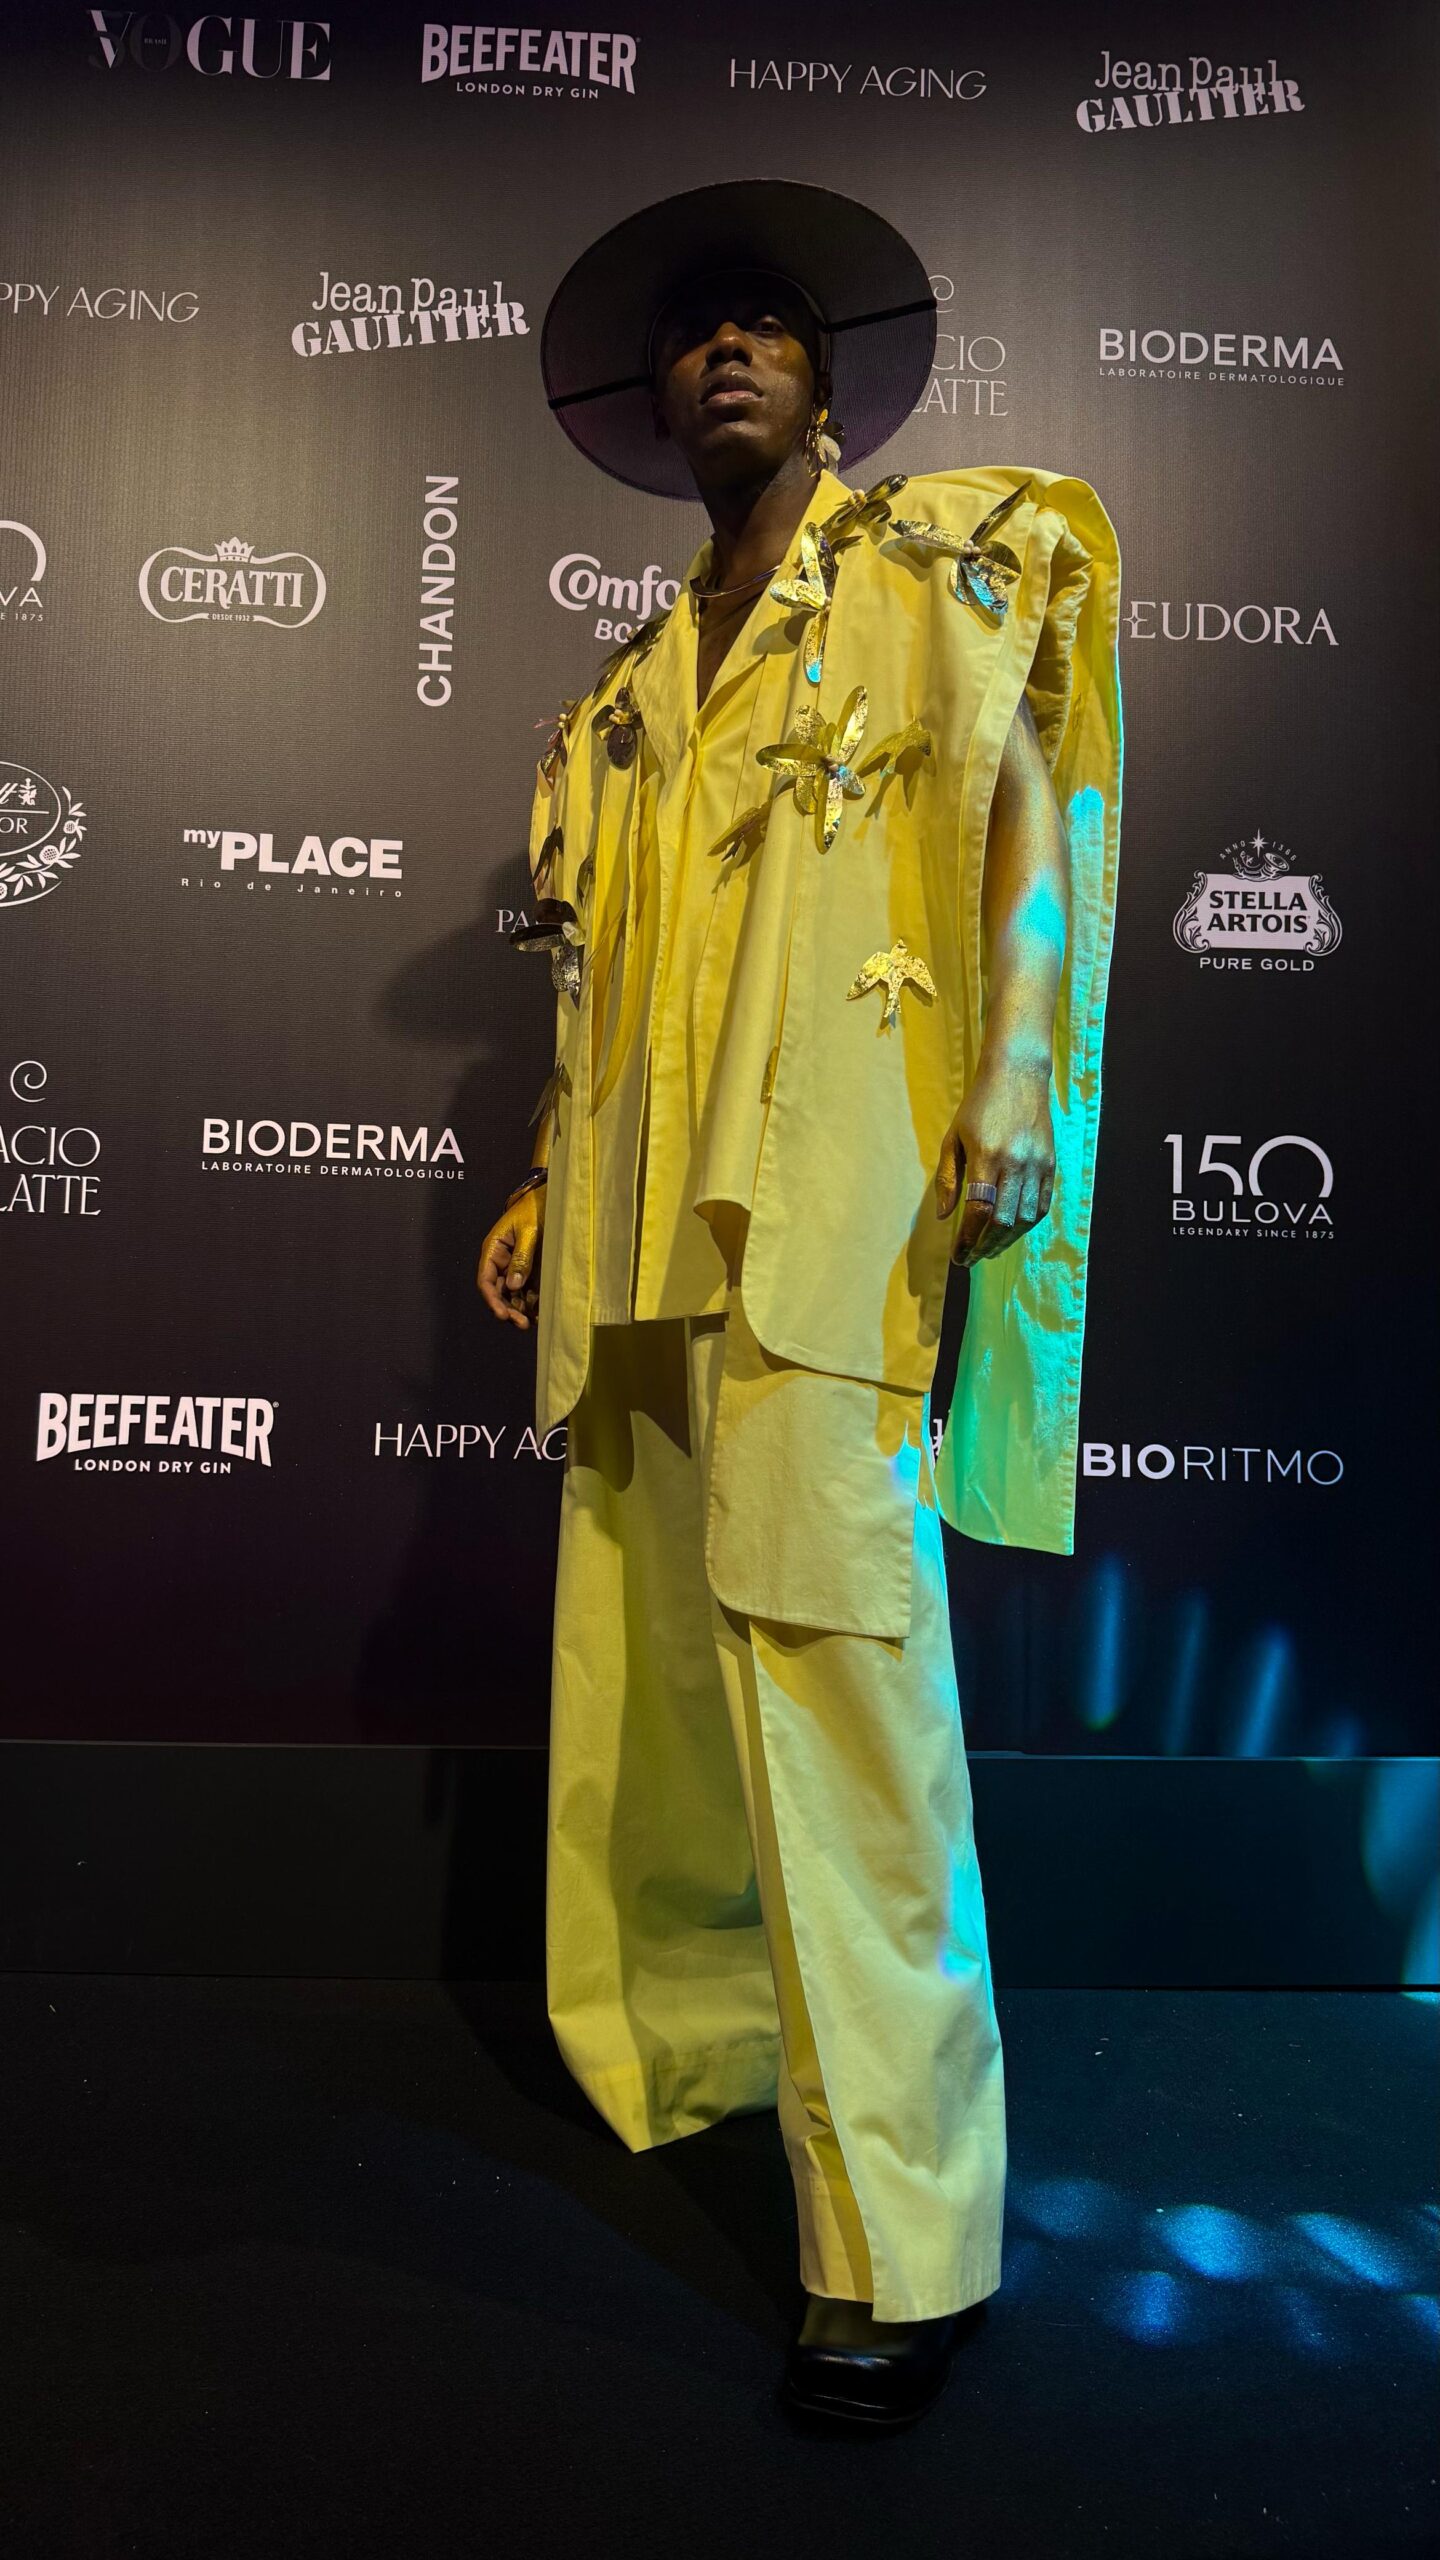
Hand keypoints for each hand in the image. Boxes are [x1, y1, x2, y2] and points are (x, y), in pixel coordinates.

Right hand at [477, 1190, 543, 1328]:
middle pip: (498, 1292)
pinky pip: (528, 1288)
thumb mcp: (528, 1231)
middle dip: (508, 1309)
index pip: (485, 1280)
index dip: (492, 1300)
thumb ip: (522, 1258)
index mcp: (493, 1249)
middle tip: (522, 1324)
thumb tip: (513, 1285)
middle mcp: (501, 1260)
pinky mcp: (530, 1268)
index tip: (503, 1315)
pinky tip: (540, 1312)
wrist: (549, 1196)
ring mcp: (515, 1265)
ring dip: (521, 1308)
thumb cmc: (534, 1208)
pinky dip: (533, 1301)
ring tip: (532, 1321)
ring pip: (513, 1294)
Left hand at [936, 1051, 1055, 1266]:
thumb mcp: (953, 1138)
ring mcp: (1037, 1164)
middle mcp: (1016, 1162)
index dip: (968, 1239)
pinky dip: (1026, 1225)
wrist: (1018, 1074)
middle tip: (972, 1258)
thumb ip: (947, 1178)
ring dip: (1006, 1241)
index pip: (979, 1210)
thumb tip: (945, 1216)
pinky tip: (1012, 1232)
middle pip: (1003, 1221)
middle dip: (985, 1246)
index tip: (959, 1256)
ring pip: (1024, 1218)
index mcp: (987, 1155)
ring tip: (989, 1249)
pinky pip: (1041, 1206)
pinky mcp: (1051, 1164)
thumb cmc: (978, 1105)